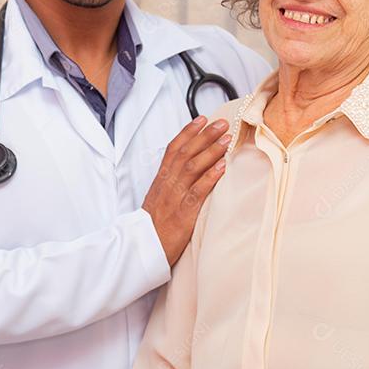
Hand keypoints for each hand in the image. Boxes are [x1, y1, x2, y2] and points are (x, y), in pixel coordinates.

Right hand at [143, 116, 231, 265]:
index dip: (188, 132)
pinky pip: (197, 192)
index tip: (202, 119)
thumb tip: (188, 169)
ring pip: (192, 168)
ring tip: (227, 139)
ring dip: (210, 151)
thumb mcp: (158, 199)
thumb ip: (171, 183)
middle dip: (204, 136)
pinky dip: (210, 177)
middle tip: (222, 123)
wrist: (142, 249)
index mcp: (160, 179)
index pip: (173, 149)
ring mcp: (174, 198)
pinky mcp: (183, 214)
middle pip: (185, 153)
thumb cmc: (153, 226)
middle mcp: (167, 184)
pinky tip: (222, 167)